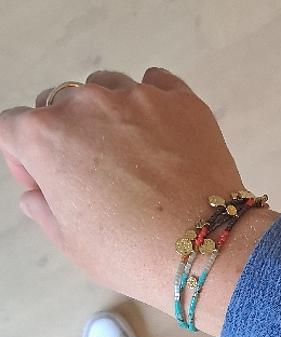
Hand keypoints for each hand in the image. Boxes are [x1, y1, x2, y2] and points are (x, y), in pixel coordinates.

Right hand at [0, 68, 276, 328]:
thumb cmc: (133, 251)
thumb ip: (42, 208)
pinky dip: (151, 105)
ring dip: (108, 115)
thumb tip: (37, 193)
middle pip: (60, 104)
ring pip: (107, 89)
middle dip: (66, 135)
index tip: (42, 181)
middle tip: (90, 175)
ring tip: (129, 157)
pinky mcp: (181, 100)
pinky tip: (159, 137)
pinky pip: (156, 84)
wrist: (204, 249)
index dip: (22, 158)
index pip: (13, 128)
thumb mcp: (70, 242)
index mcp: (46, 138)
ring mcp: (137, 97)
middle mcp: (87, 105)